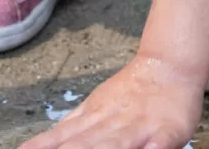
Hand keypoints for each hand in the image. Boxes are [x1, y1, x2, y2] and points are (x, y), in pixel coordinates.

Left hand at [20, 56, 203, 148]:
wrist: (168, 67)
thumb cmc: (132, 92)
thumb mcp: (95, 105)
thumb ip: (71, 126)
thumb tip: (40, 143)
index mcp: (92, 118)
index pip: (61, 138)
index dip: (43, 146)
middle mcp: (110, 124)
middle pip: (83, 145)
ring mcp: (137, 129)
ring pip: (113, 146)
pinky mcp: (166, 134)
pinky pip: (156, 148)